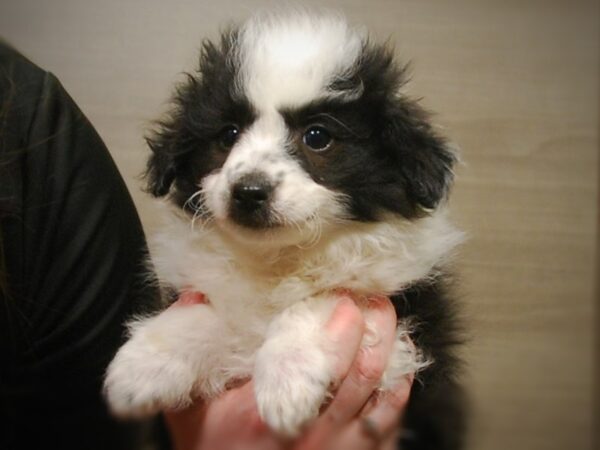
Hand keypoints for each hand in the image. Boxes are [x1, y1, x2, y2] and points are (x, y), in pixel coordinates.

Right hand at [164, 293, 412, 449]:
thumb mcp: (190, 408)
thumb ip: (191, 352)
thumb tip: (194, 295)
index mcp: (271, 413)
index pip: (317, 360)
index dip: (339, 324)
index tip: (342, 295)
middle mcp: (312, 432)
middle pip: (360, 371)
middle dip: (373, 326)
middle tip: (373, 297)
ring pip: (381, 393)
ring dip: (390, 349)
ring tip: (387, 317)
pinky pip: (391, 423)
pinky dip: (398, 390)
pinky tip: (398, 365)